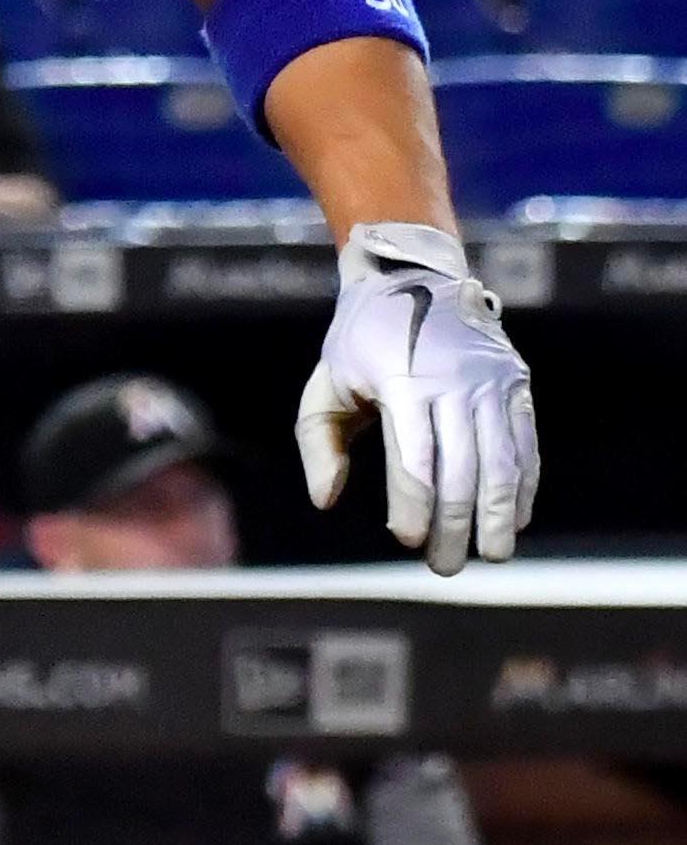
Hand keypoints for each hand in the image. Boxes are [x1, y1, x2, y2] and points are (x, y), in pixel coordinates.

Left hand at [297, 222, 537, 574]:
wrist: (414, 278)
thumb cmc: (361, 341)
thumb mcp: (325, 384)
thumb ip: (318, 444)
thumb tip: (326, 500)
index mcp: (403, 381)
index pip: (414, 460)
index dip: (414, 507)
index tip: (406, 541)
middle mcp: (455, 381)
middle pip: (462, 471)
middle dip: (455, 526)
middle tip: (444, 566)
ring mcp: (492, 381)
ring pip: (503, 462)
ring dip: (498, 516)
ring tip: (490, 555)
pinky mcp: (516, 383)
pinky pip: (526, 444)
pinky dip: (523, 486)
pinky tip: (513, 519)